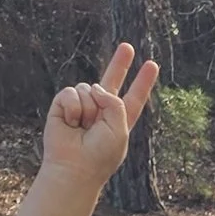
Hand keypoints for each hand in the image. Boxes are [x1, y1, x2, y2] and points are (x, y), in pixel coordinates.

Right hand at [39, 44, 158, 186]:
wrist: (74, 167)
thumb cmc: (100, 154)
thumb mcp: (119, 128)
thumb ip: (115, 102)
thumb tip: (94, 87)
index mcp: (119, 120)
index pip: (134, 97)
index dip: (143, 82)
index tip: (152, 65)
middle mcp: (100, 112)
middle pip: (111, 82)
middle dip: (119, 64)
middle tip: (128, 47)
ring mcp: (81, 108)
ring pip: (88, 88)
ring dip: (88, 108)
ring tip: (83, 127)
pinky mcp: (62, 106)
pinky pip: (71, 92)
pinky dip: (72, 107)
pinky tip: (71, 123)